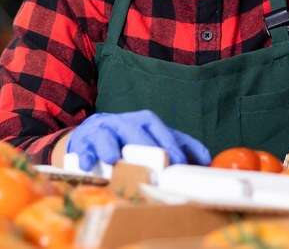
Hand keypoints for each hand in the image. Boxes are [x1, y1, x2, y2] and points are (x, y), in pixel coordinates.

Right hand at [67, 110, 209, 171]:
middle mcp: (122, 122)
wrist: (89, 137)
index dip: (169, 142)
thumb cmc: (127, 142)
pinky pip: (83, 147)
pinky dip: (85, 155)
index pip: (157, 127)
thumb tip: (206, 160)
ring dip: (111, 147)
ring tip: (113, 159)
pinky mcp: (82, 142)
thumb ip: (177, 147)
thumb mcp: (152, 141)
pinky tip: (88, 164)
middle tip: (155, 166)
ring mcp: (101, 130)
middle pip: (135, 129)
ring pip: (107, 135)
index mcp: (142, 121)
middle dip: (145, 146)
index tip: (179, 161)